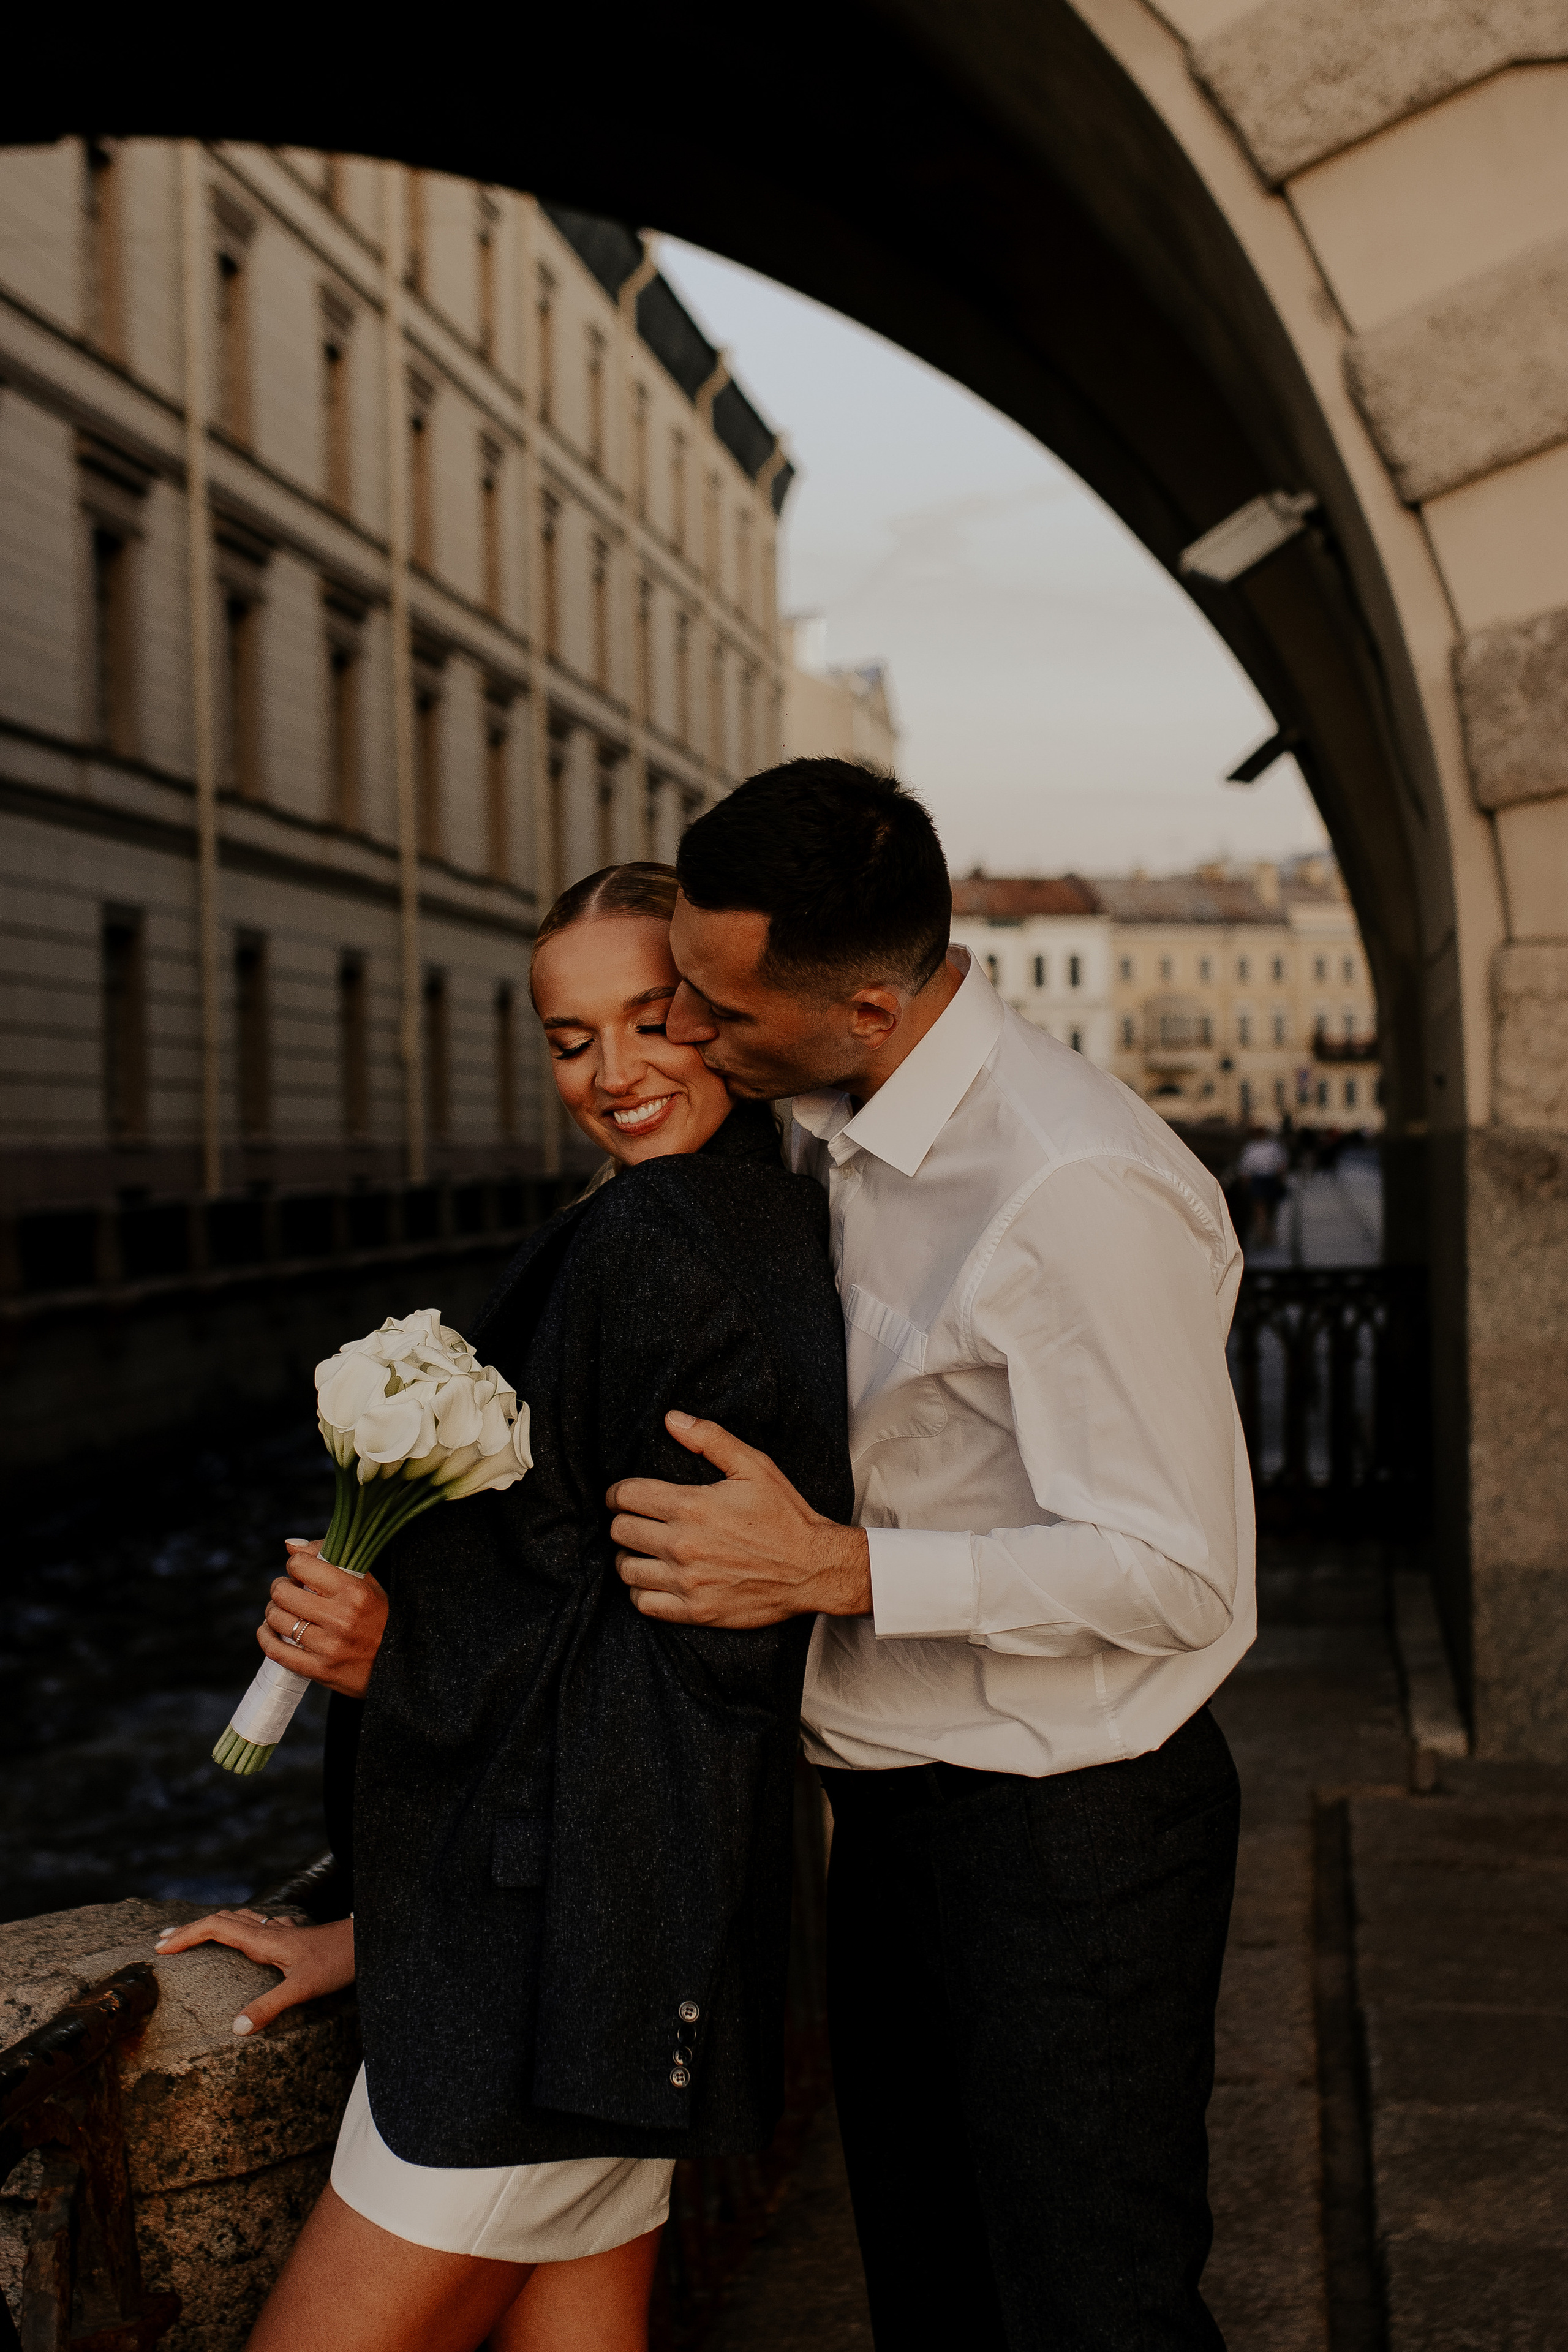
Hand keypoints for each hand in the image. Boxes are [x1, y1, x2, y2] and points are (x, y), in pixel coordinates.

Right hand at [152, 1910, 355, 2034]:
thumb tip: (235, 2028)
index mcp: (262, 1940)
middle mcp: (267, 1931)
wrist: (367, 1942)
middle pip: (220, 1920)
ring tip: (194, 1936)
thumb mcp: (302, 1988)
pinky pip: (256, 1925)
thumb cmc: (337, 1962)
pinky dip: (238, 1928)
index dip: (186, 1935)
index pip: (215, 1928)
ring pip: (238, 1919)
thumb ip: (269, 2007)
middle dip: (190, 1929)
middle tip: (163, 1941)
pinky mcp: (292, 1936)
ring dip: (212, 1925)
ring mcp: (280, 1931)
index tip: (162, 1948)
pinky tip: (244, 1936)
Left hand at [259, 1539, 387, 1697]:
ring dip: (273, 1611)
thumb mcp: (367, 1585)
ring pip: (276, 1619)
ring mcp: (328, 1647)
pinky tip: (270, 1630)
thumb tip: (290, 1545)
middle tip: (289, 1589)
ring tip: (283, 1610)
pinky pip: (275, 1650)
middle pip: (283, 1593)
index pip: (302, 1565)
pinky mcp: (318, 1670)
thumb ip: (331, 1560)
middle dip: (281, 1587)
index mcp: (354, 1592)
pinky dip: (265, 1636)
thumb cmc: (379, 1619)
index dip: (296, 1564)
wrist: (396, 1666)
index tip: (301, 1571)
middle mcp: (341, 1618)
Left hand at [607, 1411, 869, 1626]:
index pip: (627, 1497)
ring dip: (630, 1557)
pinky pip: (644, 1604)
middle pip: (621, 1531)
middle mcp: (683, 1545)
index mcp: (692, 1506)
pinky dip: (642, 1592)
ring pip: (626, 1569)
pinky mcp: (695, 1611)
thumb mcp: (755, 1467)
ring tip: (644, 1551)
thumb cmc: (785, 1516)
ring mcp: (687, 1581)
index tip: (625, 1496)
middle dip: (624, 1521)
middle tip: (638, 1521)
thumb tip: (672, 1419)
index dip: (618, 1493)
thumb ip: (711, 1439)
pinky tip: (656, 1579)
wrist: (813, 1569)